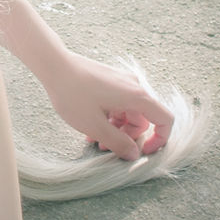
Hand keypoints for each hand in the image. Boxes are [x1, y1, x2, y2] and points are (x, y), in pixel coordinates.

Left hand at [46, 51, 172, 161]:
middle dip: (127, 137)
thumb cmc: (73, 94)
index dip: (159, 140)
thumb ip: (118, 143)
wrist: (53, 64)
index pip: (165, 120)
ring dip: (115, 129)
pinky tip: (89, 126)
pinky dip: (109, 117)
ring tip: (93, 139)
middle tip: (104, 147)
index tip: (143, 152)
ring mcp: (121, 81)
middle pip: (143, 119)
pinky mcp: (109, 80)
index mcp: (137, 96)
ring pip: (128, 113)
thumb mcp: (95, 126)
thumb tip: (134, 155)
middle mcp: (133, 86)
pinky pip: (117, 104)